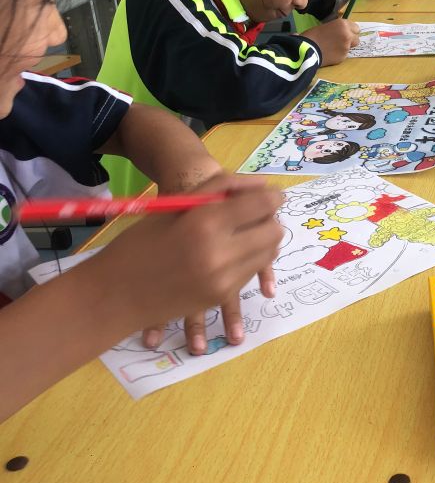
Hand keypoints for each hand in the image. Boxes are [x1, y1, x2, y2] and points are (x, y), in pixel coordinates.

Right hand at [103, 174, 283, 354]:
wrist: (112, 296)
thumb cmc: (140, 243)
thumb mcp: (176, 206)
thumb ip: (220, 188)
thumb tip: (262, 185)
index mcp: (204, 223)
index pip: (261, 205)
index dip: (273, 197)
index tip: (273, 195)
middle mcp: (219, 253)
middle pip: (273, 230)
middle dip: (270, 219)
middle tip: (257, 214)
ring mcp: (223, 280)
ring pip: (268, 253)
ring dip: (264, 240)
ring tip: (244, 232)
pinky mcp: (222, 297)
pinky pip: (252, 271)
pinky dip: (250, 259)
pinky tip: (231, 252)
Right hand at [300, 18, 360, 64]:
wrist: (306, 49)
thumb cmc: (312, 35)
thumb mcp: (326, 26)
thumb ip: (337, 28)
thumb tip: (342, 31)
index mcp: (343, 24)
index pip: (356, 27)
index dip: (350, 30)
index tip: (345, 32)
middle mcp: (348, 35)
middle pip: (357, 38)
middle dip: (351, 39)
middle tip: (341, 41)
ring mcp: (346, 47)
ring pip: (351, 47)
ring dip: (346, 46)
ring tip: (334, 47)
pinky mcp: (343, 57)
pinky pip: (345, 54)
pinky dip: (340, 54)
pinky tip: (330, 53)